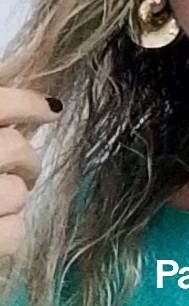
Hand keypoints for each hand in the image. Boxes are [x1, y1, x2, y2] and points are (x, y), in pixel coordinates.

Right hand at [0, 87, 62, 256]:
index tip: (51, 109)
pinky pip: (13, 233)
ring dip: (15, 196)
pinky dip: (10, 232)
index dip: (31, 104)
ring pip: (17, 192)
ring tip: (0, 200)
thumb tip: (13, 89)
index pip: (0, 105)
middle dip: (27, 158)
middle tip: (25, 166)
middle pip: (13, 148)